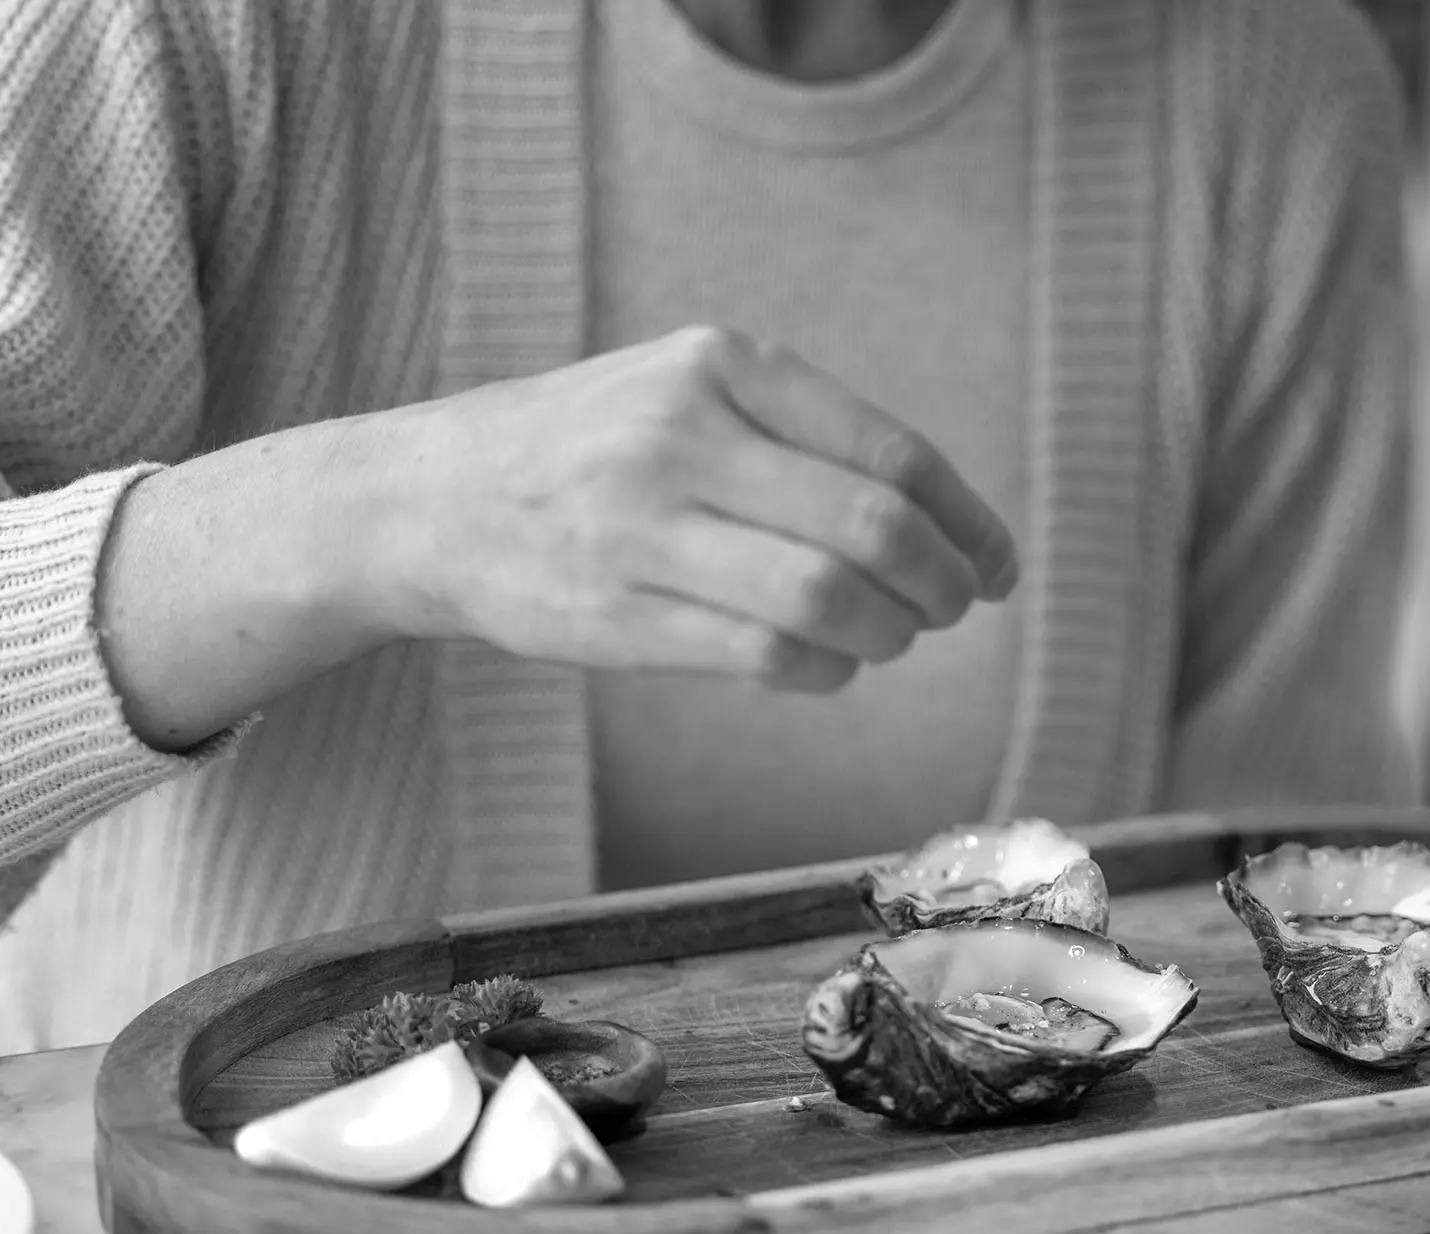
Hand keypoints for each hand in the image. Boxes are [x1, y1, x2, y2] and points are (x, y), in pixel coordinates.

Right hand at [368, 326, 1017, 691]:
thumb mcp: (689, 391)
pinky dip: (825, 671)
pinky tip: (826, 662)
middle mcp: (682, 437)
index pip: (890, 453)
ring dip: (888, 634)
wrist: (430, 499)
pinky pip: (767, 658)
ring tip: (890, 636)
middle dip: (942, 583)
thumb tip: (954, 528)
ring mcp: (642, 529)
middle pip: (874, 527)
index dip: (967, 521)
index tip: (998, 565)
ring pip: (827, 600)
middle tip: (955, 606)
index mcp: (720, 365)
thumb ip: (806, 435)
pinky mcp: (616, 617)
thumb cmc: (595, 448)